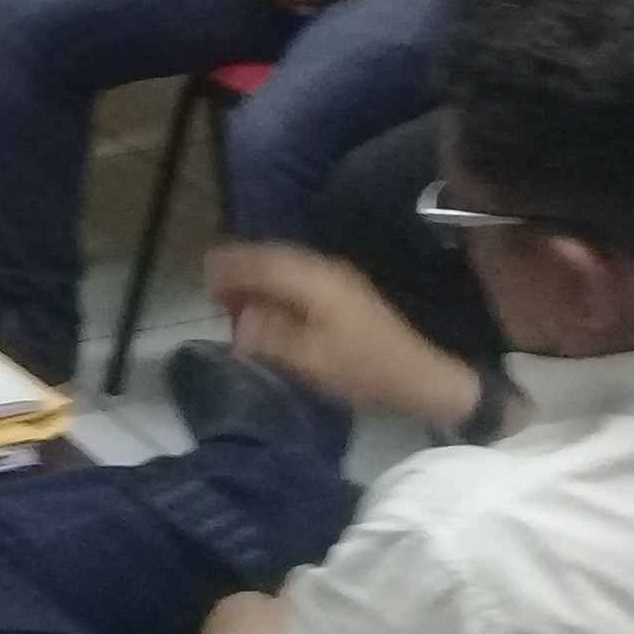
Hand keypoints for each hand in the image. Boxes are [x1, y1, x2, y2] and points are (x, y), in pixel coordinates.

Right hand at [208, 243, 481, 429]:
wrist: (430, 375)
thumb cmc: (367, 369)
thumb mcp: (311, 360)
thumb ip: (270, 336)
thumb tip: (238, 320)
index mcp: (310, 279)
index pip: (257, 262)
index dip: (226, 269)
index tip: (203, 281)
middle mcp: (322, 268)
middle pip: (269, 258)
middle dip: (239, 274)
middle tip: (215, 296)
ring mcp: (338, 278)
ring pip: (285, 268)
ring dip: (259, 282)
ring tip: (238, 305)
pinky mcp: (348, 293)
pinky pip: (299, 280)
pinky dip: (278, 290)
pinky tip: (273, 310)